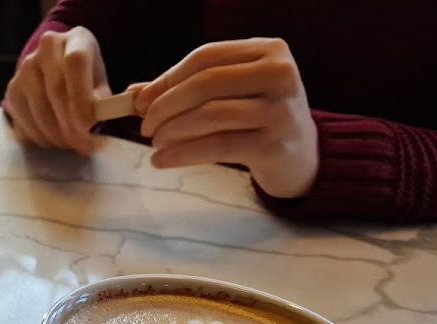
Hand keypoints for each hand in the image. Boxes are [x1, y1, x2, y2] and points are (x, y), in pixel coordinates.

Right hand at [4, 27, 110, 155]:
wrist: (60, 72)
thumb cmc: (86, 79)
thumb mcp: (101, 84)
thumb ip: (103, 100)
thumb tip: (95, 119)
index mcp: (76, 40)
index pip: (75, 63)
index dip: (80, 97)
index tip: (88, 126)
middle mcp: (47, 47)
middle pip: (56, 90)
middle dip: (70, 125)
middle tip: (83, 146)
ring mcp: (26, 67)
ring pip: (39, 109)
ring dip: (56, 136)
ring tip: (71, 145)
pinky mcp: (13, 88)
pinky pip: (24, 120)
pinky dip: (41, 138)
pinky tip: (54, 142)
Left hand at [133, 38, 318, 197]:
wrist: (302, 156)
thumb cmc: (258, 118)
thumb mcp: (231, 93)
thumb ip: (187, 89)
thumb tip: (134, 95)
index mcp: (269, 50)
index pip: (205, 57)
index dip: (167, 79)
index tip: (140, 101)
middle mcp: (279, 74)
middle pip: (205, 84)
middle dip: (166, 106)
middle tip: (145, 127)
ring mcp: (279, 110)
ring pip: (209, 116)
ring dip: (172, 131)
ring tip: (155, 143)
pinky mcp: (273, 145)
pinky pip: (216, 146)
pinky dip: (182, 153)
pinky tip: (163, 160)